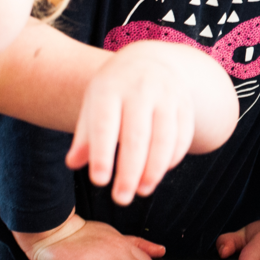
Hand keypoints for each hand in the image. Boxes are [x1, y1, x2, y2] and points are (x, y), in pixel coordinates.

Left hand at [64, 41, 207, 204]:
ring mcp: (167, 95)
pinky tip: (160, 172)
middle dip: (130, 170)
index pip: (105, 125)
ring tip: (143, 191)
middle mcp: (141, 89)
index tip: (99, 181)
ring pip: (165, 137)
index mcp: (110, 89)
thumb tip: (74, 163)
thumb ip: (85, 136)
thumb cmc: (114, 91)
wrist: (150, 61)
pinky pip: (183, 134)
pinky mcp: (185, 104)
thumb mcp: (93, 105)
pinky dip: (173, 157)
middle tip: (121, 198)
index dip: (102, 154)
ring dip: (155, 169)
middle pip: (137, 135)